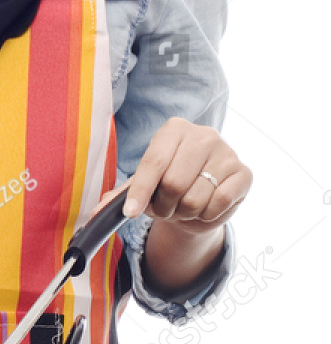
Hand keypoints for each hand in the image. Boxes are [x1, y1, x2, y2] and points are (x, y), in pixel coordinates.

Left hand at [119, 117, 250, 233]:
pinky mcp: (244, 172)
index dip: (140, 191)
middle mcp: (203, 134)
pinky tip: (207, 207)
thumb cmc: (169, 186)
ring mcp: (227, 151)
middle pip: (173, 183)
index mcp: (174, 129)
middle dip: (165, 206)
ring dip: (186, 213)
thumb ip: (122, 196)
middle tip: (166, 208)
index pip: (153, 162)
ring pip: (196, 198)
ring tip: (186, 207)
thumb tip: (99, 210)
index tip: (130, 212)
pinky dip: (208, 215)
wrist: (204, 197)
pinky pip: (220, 203)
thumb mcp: (144, 186)